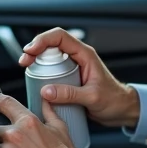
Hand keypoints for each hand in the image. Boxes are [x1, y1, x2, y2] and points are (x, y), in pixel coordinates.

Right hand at [18, 28, 140, 128]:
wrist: (122, 111)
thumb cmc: (114, 101)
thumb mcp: (92, 97)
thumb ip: (70, 94)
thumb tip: (46, 91)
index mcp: (85, 54)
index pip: (60, 37)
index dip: (43, 40)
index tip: (30, 51)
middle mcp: (78, 58)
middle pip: (51, 45)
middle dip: (35, 50)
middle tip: (24, 63)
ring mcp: (73, 68)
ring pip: (50, 58)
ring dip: (36, 61)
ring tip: (27, 70)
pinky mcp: (69, 79)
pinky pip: (52, 72)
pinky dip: (42, 73)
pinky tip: (35, 80)